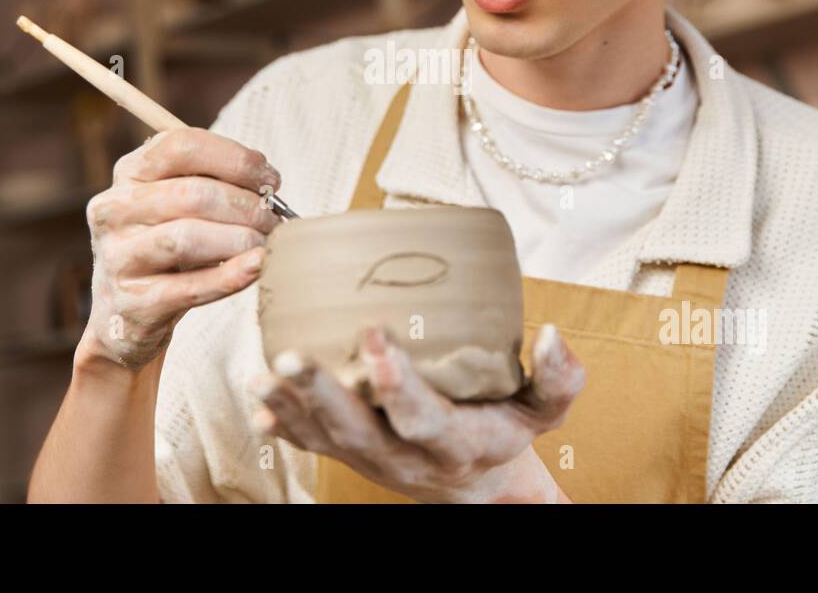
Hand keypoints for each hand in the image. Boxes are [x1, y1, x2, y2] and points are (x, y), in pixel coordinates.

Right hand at [78, 127, 282, 371]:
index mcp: (129, 172)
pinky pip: (190, 287)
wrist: (128, 311)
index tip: (271, 179)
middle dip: (246, 206)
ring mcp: (118, 257)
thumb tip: (268, 184)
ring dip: (240, 239)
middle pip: (192, 194)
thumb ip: (215, 181)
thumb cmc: (167, 242)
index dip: (236, 159)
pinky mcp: (133, 303)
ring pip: (187, 238)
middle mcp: (114, 209)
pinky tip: (257, 265)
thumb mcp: (178, 202)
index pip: (181, 146)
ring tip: (264, 244)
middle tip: (273, 220)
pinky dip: (232, 276)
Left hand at [251, 323, 584, 502]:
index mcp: (456, 442)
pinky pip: (311, 444)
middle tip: (291, 356)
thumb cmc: (505, 431)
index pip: (421, 417)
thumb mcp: (545, 413)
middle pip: (359, 431)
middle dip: (322, 395)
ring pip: (326, 438)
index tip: (374, 333)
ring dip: (292, 405)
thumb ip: (558, 379)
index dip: (395, 381)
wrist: (479, 485)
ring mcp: (373, 460)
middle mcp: (407, 457)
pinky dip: (284, 426)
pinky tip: (260, 402)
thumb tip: (553, 333)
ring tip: (262, 372)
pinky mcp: (350, 456)